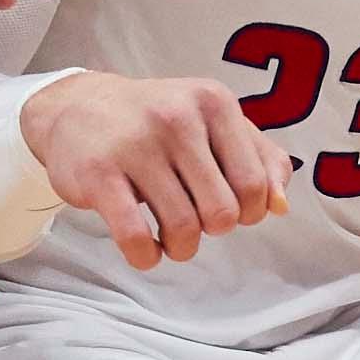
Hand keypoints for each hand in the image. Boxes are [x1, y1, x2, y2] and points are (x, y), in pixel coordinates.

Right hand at [20, 73, 294, 270]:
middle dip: (213, 230)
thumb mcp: (215, 123)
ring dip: (181, 248)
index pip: (254, 184)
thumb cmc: (159, 122)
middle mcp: (177, 117)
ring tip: (171, 238)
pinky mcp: (99, 174)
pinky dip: (146, 257)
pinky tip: (144, 248)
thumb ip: (261, 159)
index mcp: (214, 102)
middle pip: (222, 212)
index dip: (247, 211)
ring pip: (183, 229)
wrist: (78, 108)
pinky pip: (135, 238)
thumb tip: (280, 207)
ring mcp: (135, 144)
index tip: (225, 205)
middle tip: (195, 219)